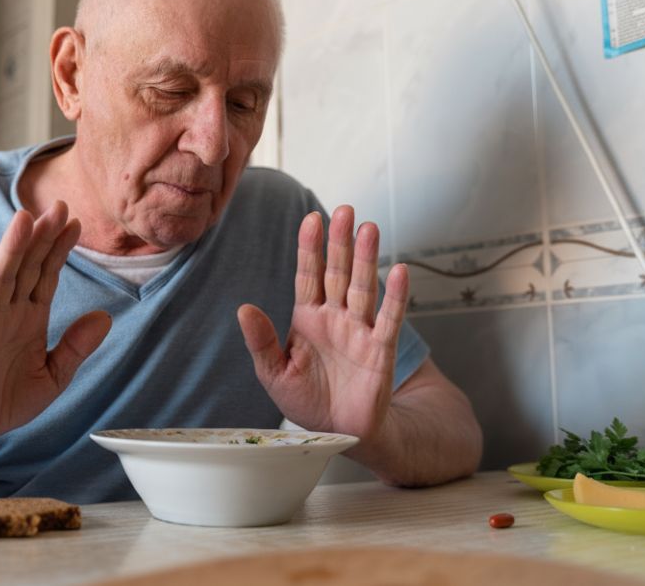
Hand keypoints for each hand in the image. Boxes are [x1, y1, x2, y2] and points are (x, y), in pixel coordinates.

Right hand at [0, 201, 111, 448]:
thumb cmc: (7, 399)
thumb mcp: (55, 376)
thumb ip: (76, 347)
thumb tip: (105, 317)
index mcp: (31, 317)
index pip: (47, 274)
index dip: (60, 249)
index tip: (75, 222)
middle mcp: (9, 313)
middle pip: (26, 266)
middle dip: (41, 237)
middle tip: (57, 206)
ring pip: (0, 279)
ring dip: (12, 249)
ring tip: (24, 220)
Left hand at [237, 205, 407, 442]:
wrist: (338, 434)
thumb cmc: (307, 402)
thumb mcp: (274, 373)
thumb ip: (261, 341)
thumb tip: (244, 309)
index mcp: (307, 318)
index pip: (308, 275)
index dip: (310, 248)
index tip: (312, 219)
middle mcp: (335, 318)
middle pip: (338, 272)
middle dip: (340, 242)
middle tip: (345, 211)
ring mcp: (360, 331)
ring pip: (363, 287)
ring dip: (367, 259)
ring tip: (368, 228)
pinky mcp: (380, 350)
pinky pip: (389, 319)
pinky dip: (395, 296)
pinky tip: (400, 270)